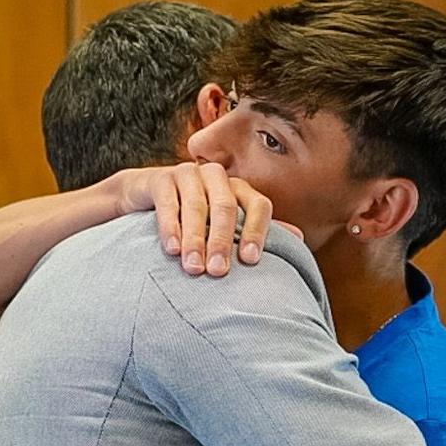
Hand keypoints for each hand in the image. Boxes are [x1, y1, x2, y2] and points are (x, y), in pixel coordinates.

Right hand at [111, 162, 272, 276]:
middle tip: (218, 271)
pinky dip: (170, 227)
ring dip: (195, 239)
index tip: (250, 261)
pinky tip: (172, 249)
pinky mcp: (160, 178)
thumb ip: (255, 228)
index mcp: (238, 188)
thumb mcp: (224, 223)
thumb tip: (300, 238)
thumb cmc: (193, 216)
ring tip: (193, 268)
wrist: (145, 196)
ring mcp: (188, 174)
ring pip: (197, 206)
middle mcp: (217, 177)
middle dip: (222, 241)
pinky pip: (168, 203)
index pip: (259, 204)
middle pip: (226, 206)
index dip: (258, 231)